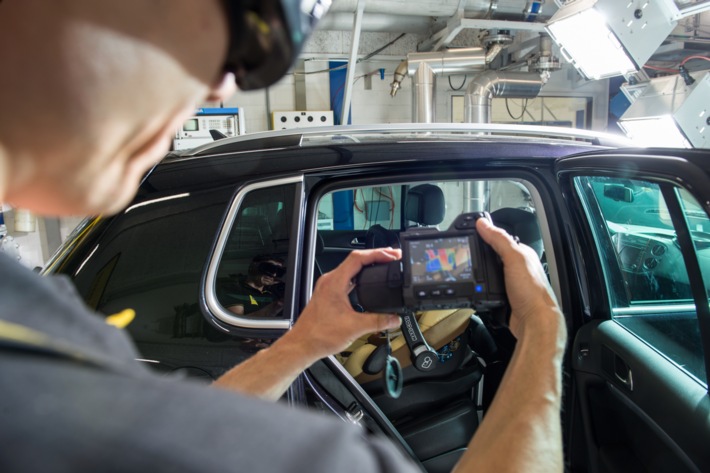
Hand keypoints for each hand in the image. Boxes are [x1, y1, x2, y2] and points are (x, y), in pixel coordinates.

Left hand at [288, 249, 402, 359]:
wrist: (302, 345)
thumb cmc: (318, 334)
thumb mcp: (354, 327)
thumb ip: (378, 321)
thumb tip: (394, 318)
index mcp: (334, 282)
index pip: (358, 258)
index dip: (377, 253)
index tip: (392, 255)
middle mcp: (330, 281)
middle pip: (356, 260)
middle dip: (376, 257)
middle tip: (393, 257)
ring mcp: (328, 287)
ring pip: (351, 269)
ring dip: (368, 267)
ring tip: (384, 266)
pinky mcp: (329, 295)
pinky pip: (347, 279)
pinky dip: (360, 278)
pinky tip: (368, 284)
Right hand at [475, 217, 561, 338]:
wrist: (534, 321)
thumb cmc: (532, 291)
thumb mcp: (514, 259)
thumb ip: (499, 240)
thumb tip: (483, 224)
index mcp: (522, 254)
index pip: (500, 239)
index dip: (486, 236)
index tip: (471, 234)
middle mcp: (518, 268)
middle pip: (493, 257)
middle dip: (481, 258)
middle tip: (467, 256)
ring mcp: (512, 283)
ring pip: (490, 274)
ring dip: (481, 275)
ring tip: (471, 273)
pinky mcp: (505, 297)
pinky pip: (489, 289)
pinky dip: (483, 289)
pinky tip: (479, 289)